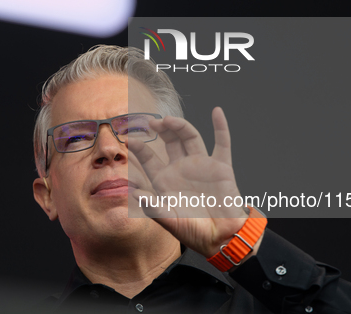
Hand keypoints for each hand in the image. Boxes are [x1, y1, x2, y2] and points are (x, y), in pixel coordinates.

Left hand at [129, 107, 251, 257]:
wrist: (221, 238)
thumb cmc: (193, 231)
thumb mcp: (169, 220)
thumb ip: (153, 207)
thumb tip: (136, 194)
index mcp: (165, 180)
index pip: (149, 159)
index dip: (139, 149)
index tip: (129, 139)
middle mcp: (181, 168)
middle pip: (169, 141)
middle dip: (160, 130)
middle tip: (150, 122)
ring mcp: (202, 165)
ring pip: (190, 138)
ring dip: (181, 126)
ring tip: (169, 120)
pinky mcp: (221, 167)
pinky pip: (222, 143)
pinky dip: (221, 127)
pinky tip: (216, 112)